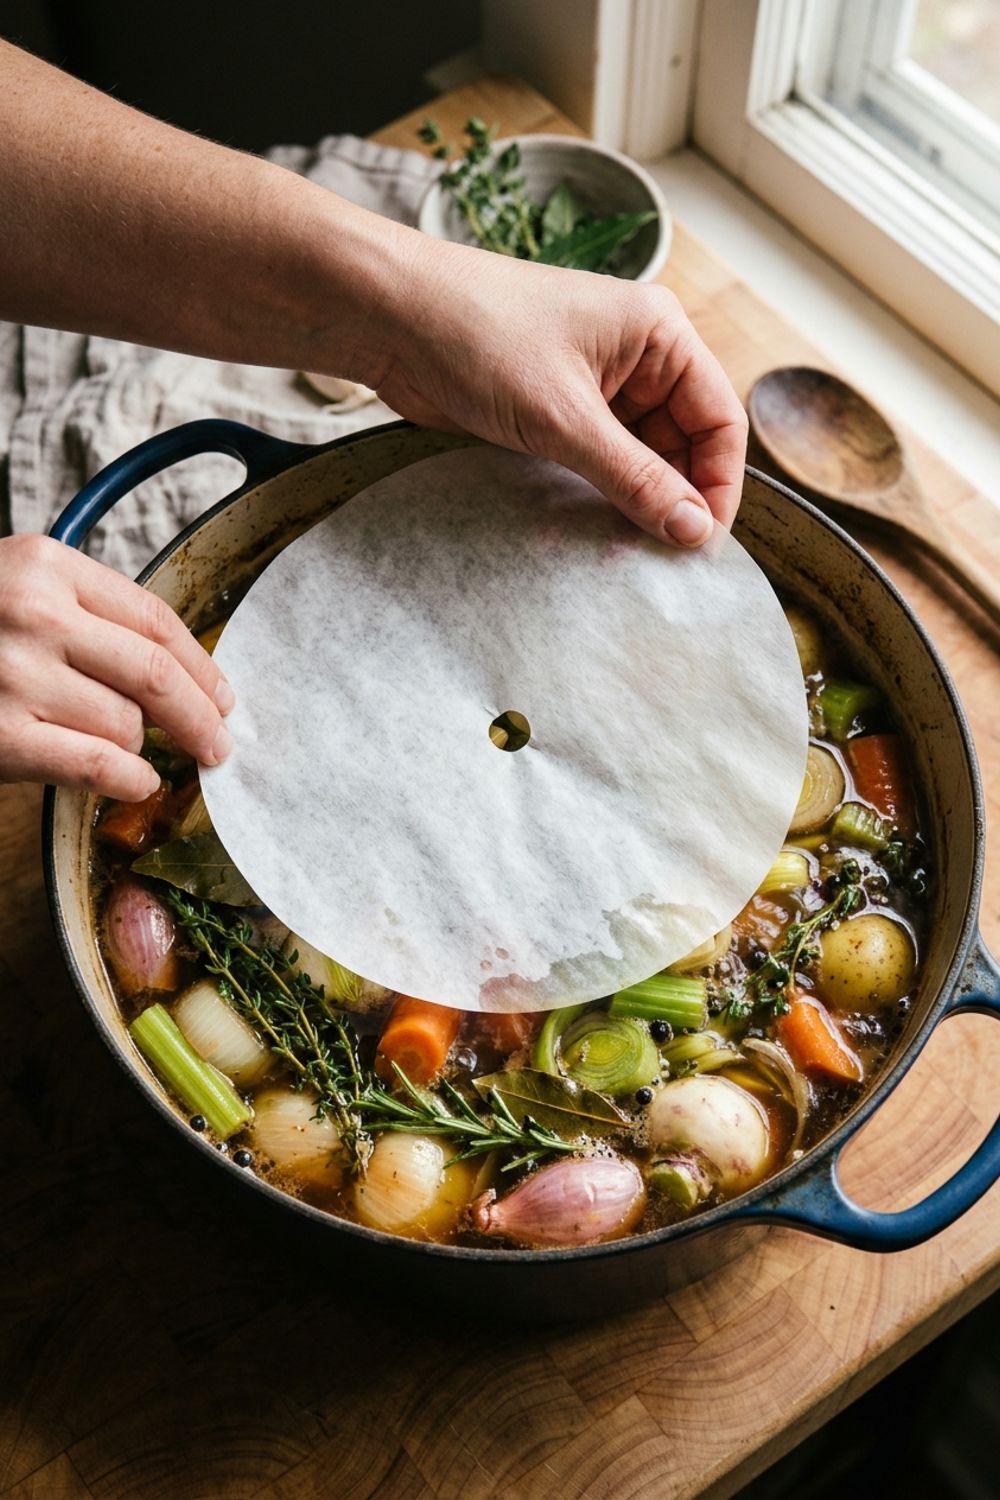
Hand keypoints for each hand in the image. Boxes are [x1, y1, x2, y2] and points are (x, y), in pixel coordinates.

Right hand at [0, 535, 233, 798]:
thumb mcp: (15, 586)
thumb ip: (85, 612)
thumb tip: (181, 673)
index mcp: (45, 564)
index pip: (154, 618)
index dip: (203, 665)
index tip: (224, 697)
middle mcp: (33, 612)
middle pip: (157, 674)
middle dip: (201, 718)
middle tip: (219, 744)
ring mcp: (13, 675)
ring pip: (126, 724)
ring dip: (142, 748)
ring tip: (133, 754)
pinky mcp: (0, 735)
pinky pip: (98, 765)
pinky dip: (130, 779)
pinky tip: (137, 782)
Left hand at [374, 241, 747, 545]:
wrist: (390, 319)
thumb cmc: (477, 336)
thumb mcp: (565, 418)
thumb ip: (634, 479)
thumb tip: (693, 530)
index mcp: (657, 334)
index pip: (720, 418)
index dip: (718, 483)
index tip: (702, 542)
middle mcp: (635, 356)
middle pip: (685, 441)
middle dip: (677, 496)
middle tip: (662, 556)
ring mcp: (595, 384)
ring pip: (641, 456)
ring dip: (637, 499)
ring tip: (625, 548)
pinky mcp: (556, 409)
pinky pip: (599, 459)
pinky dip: (601, 492)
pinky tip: (593, 527)